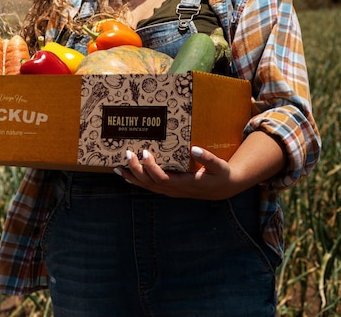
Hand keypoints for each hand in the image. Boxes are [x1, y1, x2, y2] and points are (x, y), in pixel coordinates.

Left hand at [115, 147, 243, 199]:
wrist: (223, 188)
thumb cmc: (221, 175)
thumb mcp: (220, 166)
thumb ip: (208, 158)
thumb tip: (194, 149)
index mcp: (185, 183)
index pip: (162, 178)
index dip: (151, 167)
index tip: (145, 152)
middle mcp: (175, 189)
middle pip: (149, 182)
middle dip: (136, 169)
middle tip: (127, 154)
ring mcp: (170, 191)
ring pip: (147, 186)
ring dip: (131, 176)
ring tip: (118, 167)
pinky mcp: (169, 189)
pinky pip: (149, 186)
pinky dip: (137, 181)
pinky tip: (126, 175)